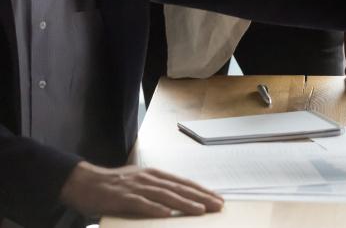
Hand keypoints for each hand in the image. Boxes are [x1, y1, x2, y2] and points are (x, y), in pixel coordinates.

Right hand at [59, 161, 222, 218]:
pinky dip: (155, 209)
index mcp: (154, 175)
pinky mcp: (122, 197)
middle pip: (179, 188)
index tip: (218, 198)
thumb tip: (176, 201)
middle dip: (201, 197)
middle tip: (218, 205)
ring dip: (184, 203)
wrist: (83, 182)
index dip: (201, 191)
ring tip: (200, 210)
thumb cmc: (113, 186)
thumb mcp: (139, 183)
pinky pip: (141, 204)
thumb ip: (156, 190)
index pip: (183, 183)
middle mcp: (149, 178)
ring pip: (165, 195)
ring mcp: (136, 187)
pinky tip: (167, 214)